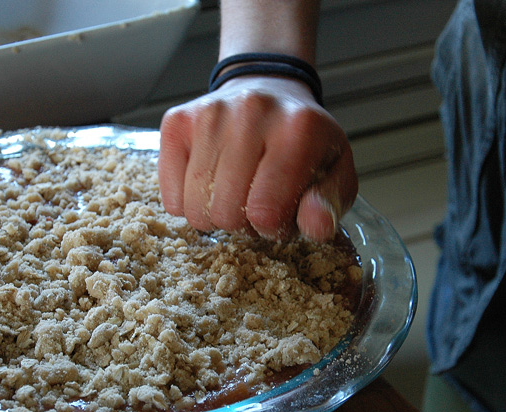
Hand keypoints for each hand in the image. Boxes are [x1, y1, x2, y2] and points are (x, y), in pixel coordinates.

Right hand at [158, 76, 357, 241]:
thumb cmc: (302, 140)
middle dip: (241, 224)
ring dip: (214, 215)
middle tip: (253, 203)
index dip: (272, 228)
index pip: (266, 212)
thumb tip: (316, 226)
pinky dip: (186, 202)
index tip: (278, 215)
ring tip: (234, 193)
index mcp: (298, 130)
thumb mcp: (335, 171)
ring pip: (195, 207)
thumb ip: (330, 202)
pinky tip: (209, 184)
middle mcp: (251, 113)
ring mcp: (208, 114)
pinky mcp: (177, 121)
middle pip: (226, 213)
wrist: (268, 88)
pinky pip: (170, 194)